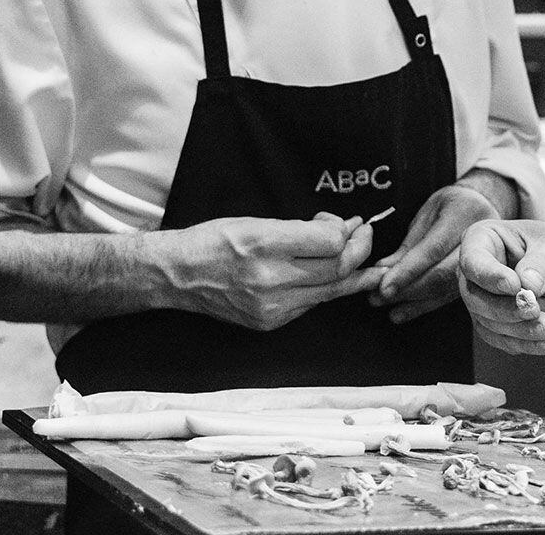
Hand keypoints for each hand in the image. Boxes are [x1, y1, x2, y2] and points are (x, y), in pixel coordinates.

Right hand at [165, 213, 380, 330]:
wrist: (178, 275)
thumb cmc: (213, 240)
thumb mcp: (256, 221)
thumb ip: (301, 228)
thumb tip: (341, 229)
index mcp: (264, 245)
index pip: (330, 244)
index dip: (347, 231)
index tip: (347, 222)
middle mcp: (270, 279)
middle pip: (337, 270)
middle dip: (360, 251)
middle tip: (365, 236)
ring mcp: (271, 307)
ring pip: (330, 292)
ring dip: (352, 274)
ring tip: (366, 260)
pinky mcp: (270, 323)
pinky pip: (311, 305)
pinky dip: (324, 288)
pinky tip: (329, 276)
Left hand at [368, 181, 505, 323]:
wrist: (483, 206)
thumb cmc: (450, 205)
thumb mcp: (427, 213)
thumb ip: (408, 244)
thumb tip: (382, 270)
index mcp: (463, 216)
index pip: (433, 250)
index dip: (407, 271)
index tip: (384, 287)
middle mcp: (477, 242)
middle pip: (440, 275)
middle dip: (406, 290)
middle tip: (377, 297)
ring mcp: (482, 262)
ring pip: (444, 290)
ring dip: (411, 302)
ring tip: (384, 306)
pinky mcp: (477, 279)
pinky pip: (448, 296)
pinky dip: (422, 306)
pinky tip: (400, 313)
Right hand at [458, 220, 544, 355]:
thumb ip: (544, 262)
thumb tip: (527, 284)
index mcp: (485, 238)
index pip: (473, 260)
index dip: (489, 275)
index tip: (515, 286)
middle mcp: (477, 270)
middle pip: (474, 296)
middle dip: (505, 308)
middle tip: (535, 310)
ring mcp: (483, 299)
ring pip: (487, 322)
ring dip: (519, 329)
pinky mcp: (495, 326)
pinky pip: (501, 340)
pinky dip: (524, 344)